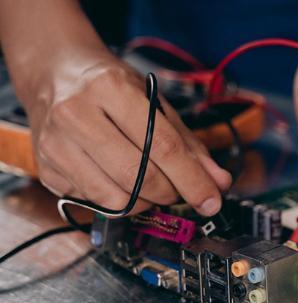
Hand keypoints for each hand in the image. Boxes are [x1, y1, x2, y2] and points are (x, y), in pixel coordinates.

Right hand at [27, 54, 230, 215]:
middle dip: (170, 193)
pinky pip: (96, 203)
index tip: (211, 200)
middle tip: (180, 191)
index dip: (192, 180)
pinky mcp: (47, 170)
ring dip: (146, 202)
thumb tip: (218, 182)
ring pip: (116, 199)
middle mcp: (77, 114)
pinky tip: (121, 182)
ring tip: (152, 186)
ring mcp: (56, 144)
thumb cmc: (111, 87)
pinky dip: (119, 201)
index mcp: (111, 89)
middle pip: (139, 177)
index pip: (163, 147)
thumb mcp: (155, 102)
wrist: (56, 73)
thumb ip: (189, 144)